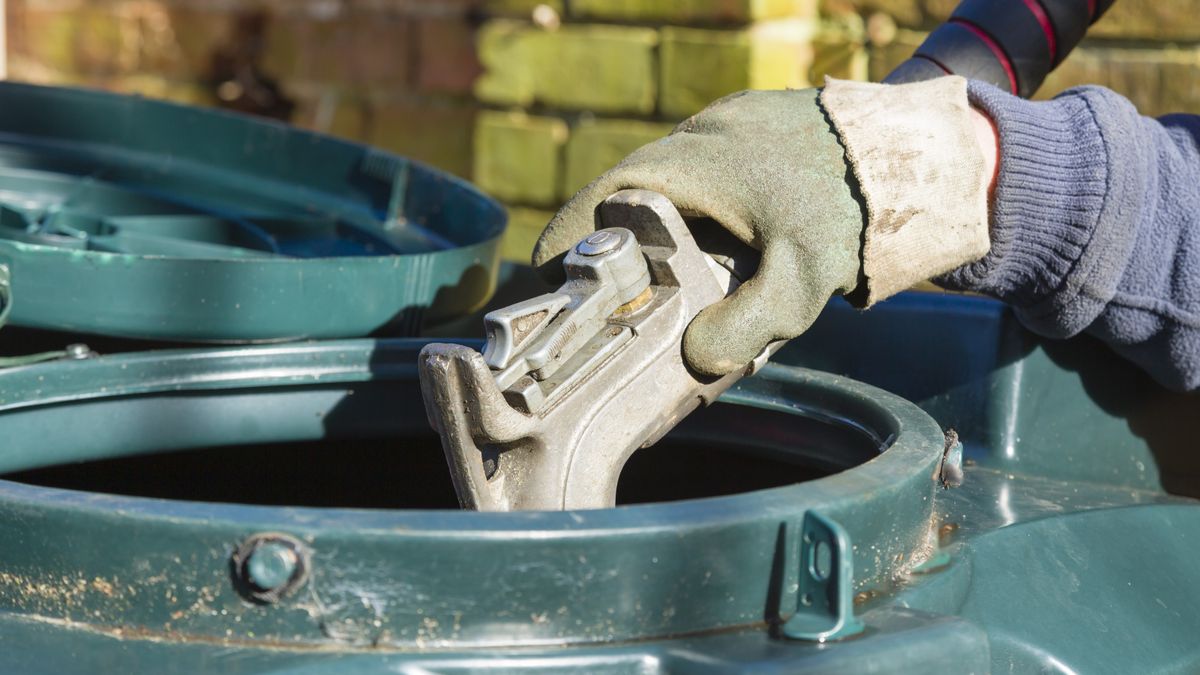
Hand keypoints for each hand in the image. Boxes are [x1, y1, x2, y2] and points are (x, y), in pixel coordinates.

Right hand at [534, 88, 864, 376]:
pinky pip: (698, 177)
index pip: (592, 208)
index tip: (541, 293)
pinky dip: (687, 214)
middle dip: (603, 254)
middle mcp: (689, 139)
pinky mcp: (747, 131)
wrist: (914, 152)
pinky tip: (707, 252)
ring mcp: (718, 129)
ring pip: (661, 190)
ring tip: (650, 289)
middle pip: (620, 202)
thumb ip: (744, 326)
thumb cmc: (853, 211)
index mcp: (681, 167)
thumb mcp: (800, 283)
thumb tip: (694, 362)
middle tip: (596, 307)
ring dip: (648, 234)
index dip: (558, 252)